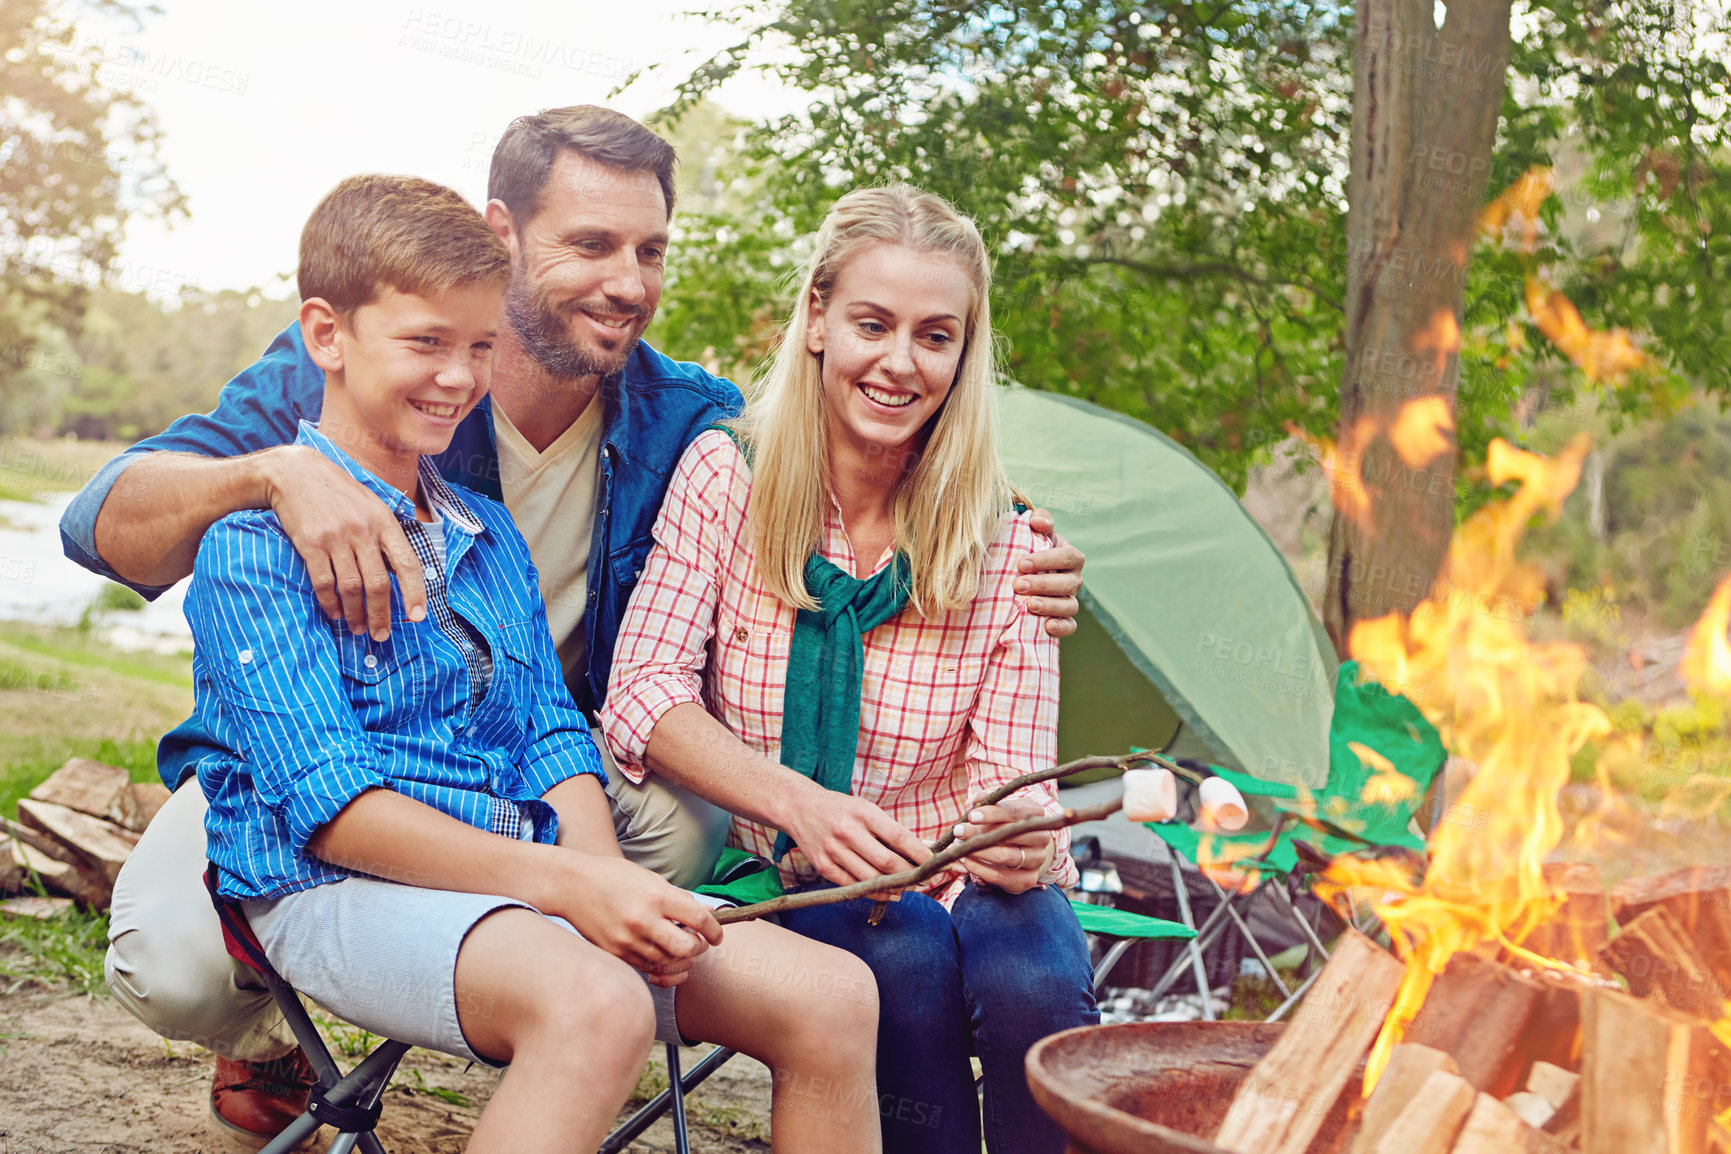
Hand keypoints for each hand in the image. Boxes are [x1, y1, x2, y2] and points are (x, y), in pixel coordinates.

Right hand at [260, 444, 427, 640]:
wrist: (295, 472)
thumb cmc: (339, 492)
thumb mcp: (372, 505)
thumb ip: (387, 535)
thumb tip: (402, 572)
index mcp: (385, 522)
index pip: (407, 564)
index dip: (415, 593)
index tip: (417, 617)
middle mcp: (363, 531)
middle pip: (378, 583)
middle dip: (381, 614)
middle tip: (380, 635)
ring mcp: (336, 538)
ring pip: (351, 588)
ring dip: (356, 614)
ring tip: (358, 628)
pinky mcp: (310, 544)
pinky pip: (324, 583)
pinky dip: (330, 603)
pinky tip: (335, 613)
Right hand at [541, 854, 722, 987]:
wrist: (572, 885)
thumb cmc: (613, 877)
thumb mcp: (650, 878)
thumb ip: (678, 898)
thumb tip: (705, 914)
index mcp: (657, 897)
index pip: (699, 919)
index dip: (714, 930)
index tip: (717, 934)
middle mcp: (644, 920)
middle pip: (687, 948)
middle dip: (699, 948)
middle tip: (700, 943)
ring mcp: (628, 940)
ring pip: (667, 962)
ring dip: (681, 959)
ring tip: (681, 949)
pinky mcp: (616, 954)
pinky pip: (646, 967)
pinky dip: (660, 966)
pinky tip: (664, 958)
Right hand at [781, 787, 930, 888]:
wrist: (800, 807)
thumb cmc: (840, 809)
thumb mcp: (865, 808)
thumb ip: (888, 829)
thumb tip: (918, 850)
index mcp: (863, 813)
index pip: (898, 836)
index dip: (919, 853)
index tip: (934, 863)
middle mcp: (848, 831)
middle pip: (886, 861)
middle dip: (909, 875)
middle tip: (924, 881)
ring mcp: (833, 850)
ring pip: (870, 878)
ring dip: (893, 888)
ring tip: (908, 890)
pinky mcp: (822, 865)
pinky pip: (852, 886)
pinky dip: (873, 893)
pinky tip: (887, 894)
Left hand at [953, 797, 1054, 893]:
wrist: (1022, 849)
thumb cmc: (1004, 822)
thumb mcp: (997, 807)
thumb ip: (986, 801)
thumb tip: (975, 800)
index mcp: (1036, 813)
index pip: (1016, 812)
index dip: (992, 814)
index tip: (972, 816)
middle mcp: (1041, 837)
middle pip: (1010, 835)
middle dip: (980, 833)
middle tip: (958, 832)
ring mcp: (1037, 859)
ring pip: (1007, 856)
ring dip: (979, 852)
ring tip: (959, 847)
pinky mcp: (1028, 879)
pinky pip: (1002, 876)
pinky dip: (980, 870)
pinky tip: (966, 861)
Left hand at [1019, 508, 1083, 637]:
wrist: (1019, 576)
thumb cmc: (1026, 550)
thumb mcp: (1031, 533)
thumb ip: (1038, 521)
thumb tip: (1037, 521)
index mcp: (1068, 556)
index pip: (1067, 556)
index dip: (1047, 560)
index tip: (1021, 564)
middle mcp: (1073, 578)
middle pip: (1068, 583)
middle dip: (1043, 584)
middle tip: (1018, 585)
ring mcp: (1069, 600)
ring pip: (1070, 605)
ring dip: (1051, 606)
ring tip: (1029, 605)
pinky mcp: (1064, 619)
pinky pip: (1070, 626)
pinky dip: (1061, 627)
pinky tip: (1047, 626)